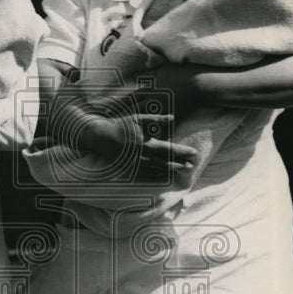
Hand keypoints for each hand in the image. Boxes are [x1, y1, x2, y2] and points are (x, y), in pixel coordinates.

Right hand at [78, 112, 197, 178]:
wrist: (99, 137)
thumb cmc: (119, 125)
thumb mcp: (137, 118)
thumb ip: (156, 119)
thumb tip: (172, 117)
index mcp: (146, 143)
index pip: (169, 149)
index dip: (183, 152)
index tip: (193, 153)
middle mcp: (142, 156)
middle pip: (166, 162)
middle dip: (180, 164)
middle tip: (192, 166)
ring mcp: (135, 165)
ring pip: (157, 171)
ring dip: (171, 171)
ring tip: (182, 171)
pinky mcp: (129, 169)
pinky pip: (145, 175)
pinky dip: (156, 176)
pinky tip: (164, 176)